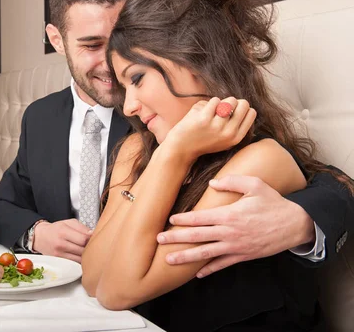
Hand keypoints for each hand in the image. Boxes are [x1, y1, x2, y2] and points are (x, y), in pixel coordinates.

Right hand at [32, 219, 92, 262]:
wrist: (40, 237)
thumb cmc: (55, 229)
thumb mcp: (68, 222)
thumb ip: (82, 228)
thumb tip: (93, 234)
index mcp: (63, 231)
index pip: (83, 239)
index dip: (91, 239)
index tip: (93, 238)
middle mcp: (60, 244)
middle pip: (82, 250)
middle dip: (89, 248)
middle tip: (91, 245)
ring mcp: (59, 254)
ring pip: (80, 259)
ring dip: (85, 256)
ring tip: (85, 250)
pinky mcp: (59, 262)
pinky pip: (74, 264)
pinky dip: (79, 261)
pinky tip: (79, 256)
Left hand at [156, 175, 314, 276]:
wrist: (296, 224)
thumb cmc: (273, 203)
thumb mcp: (255, 185)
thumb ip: (232, 181)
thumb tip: (212, 182)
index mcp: (230, 214)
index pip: (200, 217)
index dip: (183, 219)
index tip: (170, 219)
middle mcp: (229, 232)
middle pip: (197, 236)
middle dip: (176, 238)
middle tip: (158, 240)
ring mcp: (236, 246)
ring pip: (206, 253)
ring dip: (186, 257)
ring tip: (169, 260)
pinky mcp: (243, 256)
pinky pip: (223, 264)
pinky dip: (210, 270)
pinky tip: (197, 274)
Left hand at [164, 97, 255, 158]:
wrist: (181, 148)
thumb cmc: (202, 140)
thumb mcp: (224, 138)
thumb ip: (235, 124)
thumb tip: (242, 103)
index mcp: (236, 138)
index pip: (251, 112)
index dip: (241, 108)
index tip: (230, 112)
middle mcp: (229, 133)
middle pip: (243, 103)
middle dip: (233, 102)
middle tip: (220, 110)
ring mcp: (217, 126)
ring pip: (229, 100)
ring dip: (219, 102)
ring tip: (210, 112)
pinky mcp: (204, 119)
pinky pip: (214, 100)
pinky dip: (207, 104)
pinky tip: (200, 113)